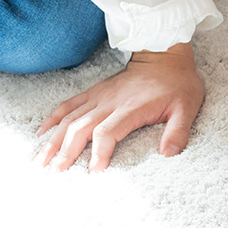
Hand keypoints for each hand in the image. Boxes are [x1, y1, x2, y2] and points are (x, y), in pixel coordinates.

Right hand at [34, 42, 203, 171]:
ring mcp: (99, 96)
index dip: (99, 152)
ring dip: (53, 140)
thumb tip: (169, 154)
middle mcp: (109, 102)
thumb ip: (178, 130)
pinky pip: (68, 104)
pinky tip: (41, 133)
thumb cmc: (177, 83)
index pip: (108, 132)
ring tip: (39, 161)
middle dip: (66, 151)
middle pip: (81, 128)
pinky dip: (53, 118)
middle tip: (55, 174)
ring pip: (69, 118)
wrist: (165, 53)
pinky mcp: (94, 92)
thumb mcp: (187, 106)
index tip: (94, 171)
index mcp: (131, 108)